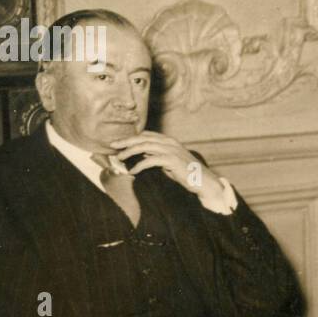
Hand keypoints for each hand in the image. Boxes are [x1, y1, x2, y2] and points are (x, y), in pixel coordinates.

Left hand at [112, 131, 226, 201]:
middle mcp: (170, 142)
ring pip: (145, 147)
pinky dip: (139, 165)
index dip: (132, 137)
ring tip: (119, 158)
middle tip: (113, 146)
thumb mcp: (169, 162)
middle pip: (143, 138)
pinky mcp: (172, 160)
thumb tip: (141, 154)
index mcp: (169, 141)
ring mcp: (172, 150)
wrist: (203, 181)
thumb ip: (156, 155)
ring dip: (130, 152)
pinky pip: (151, 160)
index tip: (119, 142)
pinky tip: (133, 171)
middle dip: (126, 141)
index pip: (146, 135)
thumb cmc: (186, 173)